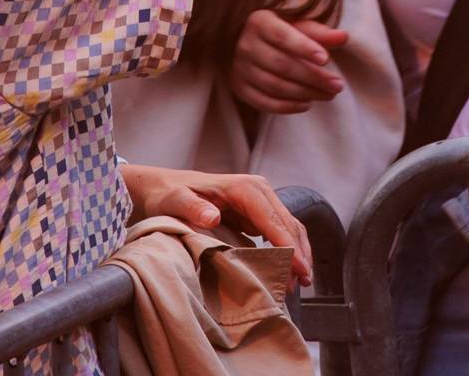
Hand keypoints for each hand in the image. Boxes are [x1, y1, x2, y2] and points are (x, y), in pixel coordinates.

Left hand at [120, 164, 312, 284]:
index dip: (287, 245)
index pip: (273, 220)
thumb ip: (192, 208)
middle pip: (288, 223)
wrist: (165, 186)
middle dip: (299, 253)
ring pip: (289, 226)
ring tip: (301, 281)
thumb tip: (213, 217)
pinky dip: (289, 249)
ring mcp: (260, 200)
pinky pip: (279, 231)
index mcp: (244, 188)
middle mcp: (258, 190)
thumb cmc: (169, 194)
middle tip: (303, 282)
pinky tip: (290, 269)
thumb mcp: (175, 200)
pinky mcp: (257, 212)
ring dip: (298, 252)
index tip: (297, 269)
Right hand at [226, 9, 345, 114]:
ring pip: (275, 86)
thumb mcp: (300, 26)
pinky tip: (307, 104)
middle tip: (338, 85)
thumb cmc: (282, 32)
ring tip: (328, 95)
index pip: (282, 36)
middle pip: (281, 65)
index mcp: (259, 22)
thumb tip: (343, 37)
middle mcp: (245, 45)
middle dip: (313, 77)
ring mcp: (239, 68)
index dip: (304, 48)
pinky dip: (287, 106)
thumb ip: (320, 33)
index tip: (326, 59)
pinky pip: (264, 102)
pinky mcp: (239, 88)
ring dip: (305, 93)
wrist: (253, 44)